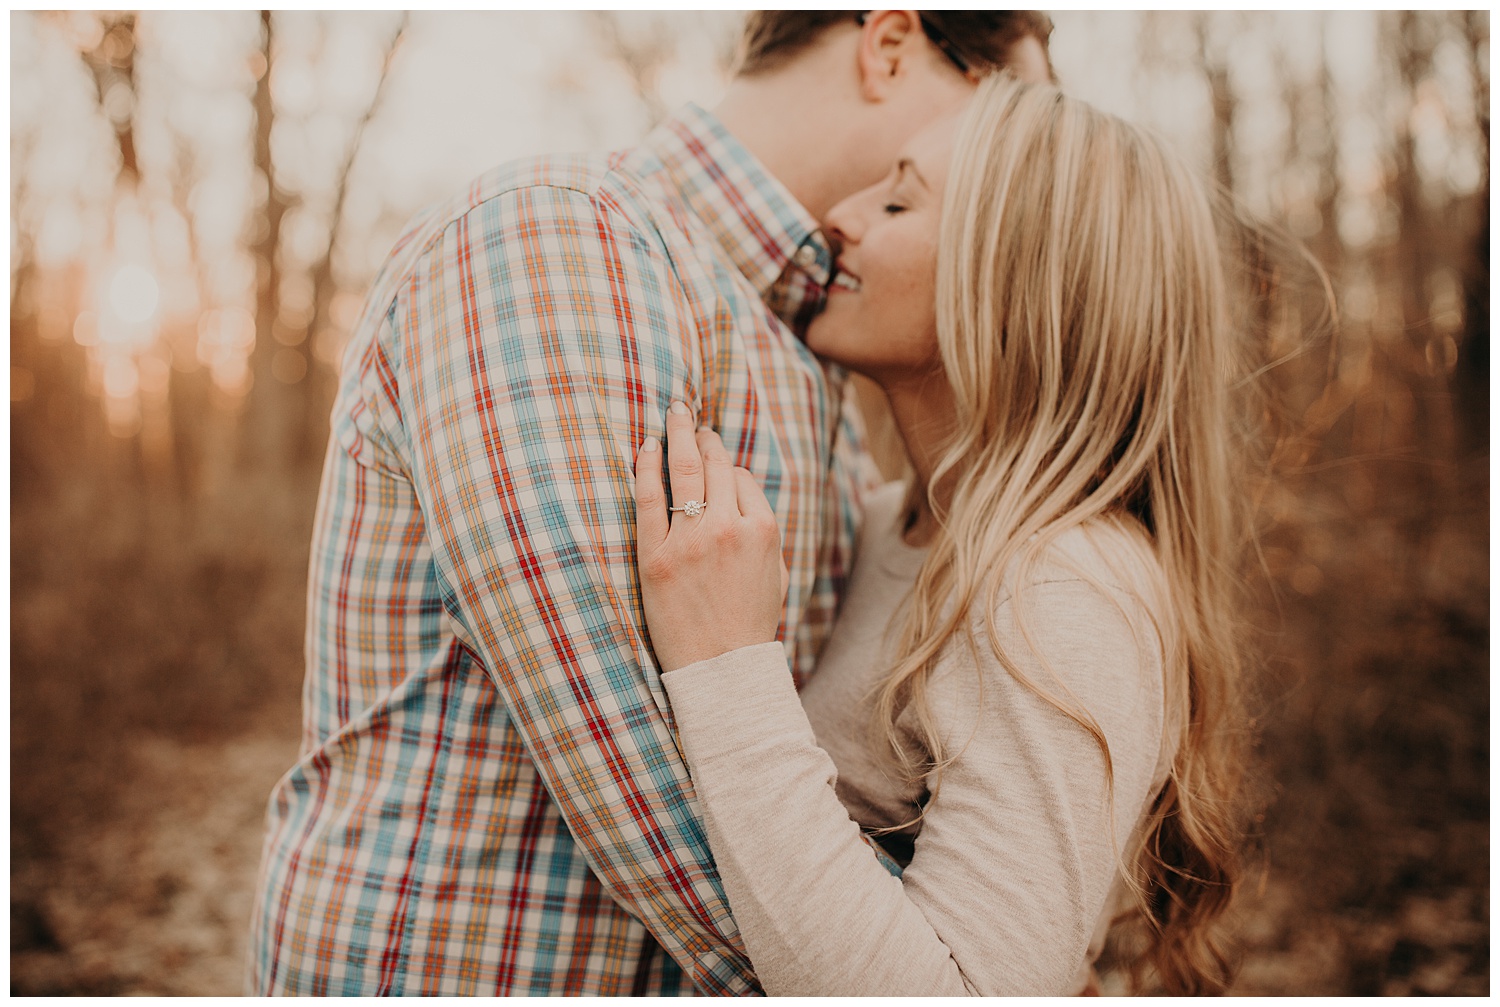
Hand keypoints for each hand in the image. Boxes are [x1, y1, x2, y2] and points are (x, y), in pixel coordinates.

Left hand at [634, 402, 788, 672]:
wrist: (720, 669)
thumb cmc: (748, 625)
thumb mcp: (776, 574)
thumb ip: (763, 532)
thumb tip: (742, 495)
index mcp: (762, 531)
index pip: (741, 479)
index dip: (727, 469)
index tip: (716, 462)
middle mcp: (727, 527)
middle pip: (715, 465)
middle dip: (704, 436)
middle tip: (691, 416)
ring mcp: (690, 540)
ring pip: (685, 471)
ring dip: (679, 434)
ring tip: (674, 413)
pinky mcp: (655, 556)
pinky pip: (649, 498)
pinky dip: (647, 466)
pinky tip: (646, 446)